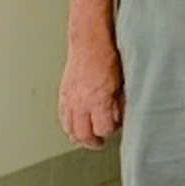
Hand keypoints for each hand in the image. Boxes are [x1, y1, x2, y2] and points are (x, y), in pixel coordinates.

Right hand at [58, 35, 124, 149]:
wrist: (89, 42)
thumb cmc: (109, 58)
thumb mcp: (121, 82)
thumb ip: (119, 102)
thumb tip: (120, 118)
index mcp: (99, 100)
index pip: (104, 129)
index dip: (111, 131)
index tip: (117, 128)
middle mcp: (81, 103)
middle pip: (83, 134)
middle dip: (93, 141)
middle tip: (100, 143)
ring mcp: (70, 100)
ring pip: (70, 129)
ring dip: (79, 137)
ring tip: (87, 139)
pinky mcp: (63, 95)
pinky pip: (63, 118)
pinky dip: (69, 126)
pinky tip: (75, 127)